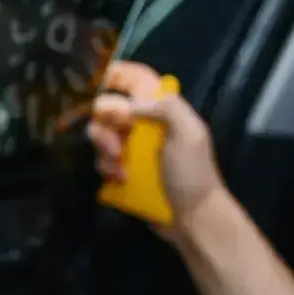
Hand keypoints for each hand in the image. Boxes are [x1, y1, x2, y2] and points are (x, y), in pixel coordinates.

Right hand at [86, 61, 226, 233]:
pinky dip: (106, 168)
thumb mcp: (189, 134)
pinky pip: (102, 160)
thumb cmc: (193, 174)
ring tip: (120, 168)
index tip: (100, 83)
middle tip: (115, 145)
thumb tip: (130, 103)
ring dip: (105, 149)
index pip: (137, 80)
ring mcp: (133, 149)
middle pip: (109, 107)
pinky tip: (119, 179)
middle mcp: (145, 125)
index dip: (118, 75)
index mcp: (163, 110)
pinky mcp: (123, 170)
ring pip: (101, 134)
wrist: (193, 219)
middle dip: (105, 124)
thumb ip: (165, 108)